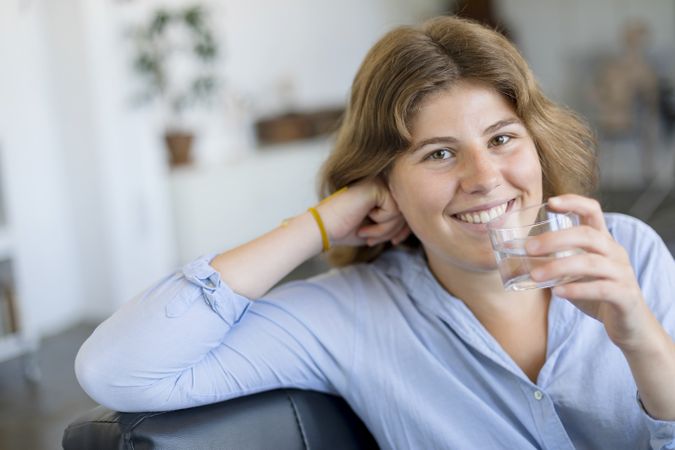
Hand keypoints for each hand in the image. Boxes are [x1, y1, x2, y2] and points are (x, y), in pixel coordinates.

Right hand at [316, 178, 410, 247]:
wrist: (323, 228)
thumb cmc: (345, 229)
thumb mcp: (376, 228)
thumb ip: (393, 223)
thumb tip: (415, 225)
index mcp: (380, 189)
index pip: (405, 207)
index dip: (403, 227)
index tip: (394, 241)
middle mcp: (381, 182)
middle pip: (405, 209)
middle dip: (394, 231)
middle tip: (374, 241)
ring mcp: (378, 182)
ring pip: (401, 211)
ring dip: (386, 230)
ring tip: (367, 235)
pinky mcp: (376, 187)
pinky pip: (393, 210)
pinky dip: (381, 224)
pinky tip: (365, 225)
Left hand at [525, 194, 653, 350]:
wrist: (630, 324)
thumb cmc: (597, 293)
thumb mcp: (576, 272)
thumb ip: (555, 260)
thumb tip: (517, 254)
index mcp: (603, 241)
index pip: (593, 211)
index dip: (574, 202)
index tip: (550, 202)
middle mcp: (615, 252)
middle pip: (587, 235)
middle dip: (555, 239)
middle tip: (528, 248)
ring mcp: (622, 273)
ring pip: (591, 262)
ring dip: (559, 267)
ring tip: (535, 276)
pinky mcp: (625, 296)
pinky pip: (601, 288)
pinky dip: (576, 289)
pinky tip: (557, 293)